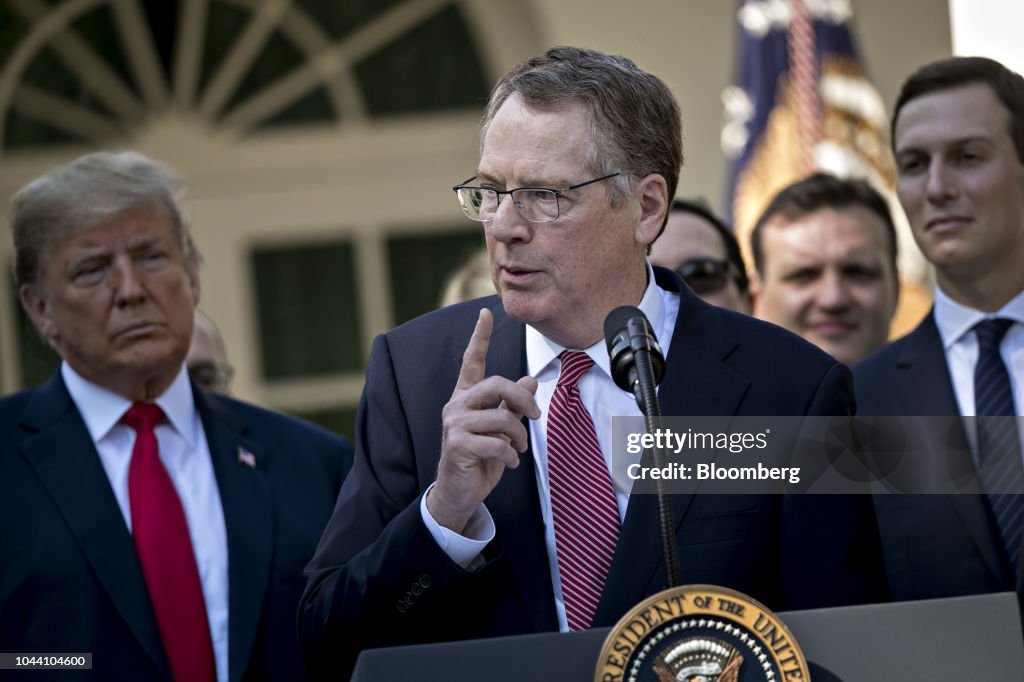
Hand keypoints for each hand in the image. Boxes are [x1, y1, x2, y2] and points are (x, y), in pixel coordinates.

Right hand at [427, 308, 539, 533]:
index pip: (472, 361)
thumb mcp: (501, 429)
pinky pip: (496, 444)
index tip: (486, 313)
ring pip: (501, 417)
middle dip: (523, 400)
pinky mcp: (456, 445)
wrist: (460, 492)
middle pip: (497, 384)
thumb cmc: (480, 459)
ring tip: (519, 448)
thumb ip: (512, 405)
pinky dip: (510, 455)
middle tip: (535, 416)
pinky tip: (509, 463)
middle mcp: (456, 405)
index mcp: (466, 397)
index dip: (480, 337)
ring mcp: (454, 425)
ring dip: (519, 436)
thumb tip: (531, 380)